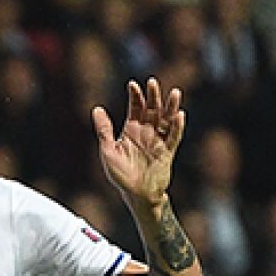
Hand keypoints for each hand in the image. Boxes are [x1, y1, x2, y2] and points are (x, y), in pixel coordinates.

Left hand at [94, 77, 185, 206]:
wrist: (136, 194)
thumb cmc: (120, 174)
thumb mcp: (108, 150)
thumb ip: (104, 130)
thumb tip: (96, 108)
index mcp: (131, 131)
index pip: (135, 109)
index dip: (135, 96)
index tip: (133, 84)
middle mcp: (146, 133)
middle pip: (152, 110)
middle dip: (153, 96)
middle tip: (153, 82)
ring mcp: (158, 141)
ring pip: (167, 120)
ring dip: (171, 107)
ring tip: (175, 93)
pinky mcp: (168, 152)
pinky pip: (174, 138)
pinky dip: (177, 127)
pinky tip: (179, 115)